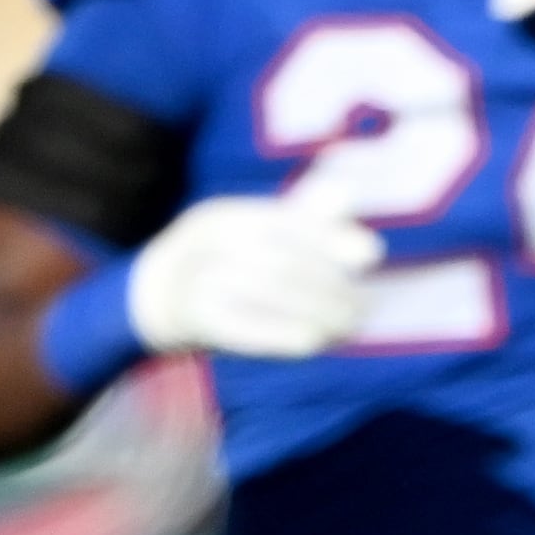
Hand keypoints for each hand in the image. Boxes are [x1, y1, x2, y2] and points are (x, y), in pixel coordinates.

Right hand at [126, 194, 382, 359]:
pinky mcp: (198, 317)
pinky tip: (317, 342)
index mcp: (226, 215)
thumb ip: (305, 217)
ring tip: (349, 325)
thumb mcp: (260, 232)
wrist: (162, 297)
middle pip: (282, 258)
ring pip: (267, 290)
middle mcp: (209, 240)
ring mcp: (199, 277)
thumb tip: (347, 192)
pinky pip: (245, 327)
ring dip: (317, 311)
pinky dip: (285, 334)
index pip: (285, 221)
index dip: (330, 236)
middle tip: (364, 305)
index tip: (372, 255)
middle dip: (331, 284)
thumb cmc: (228, 261)